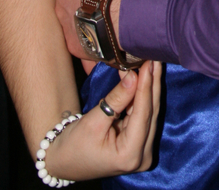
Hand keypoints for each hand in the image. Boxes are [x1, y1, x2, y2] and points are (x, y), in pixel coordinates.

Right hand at [44, 60, 161, 180]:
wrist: (63, 161)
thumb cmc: (73, 146)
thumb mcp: (93, 121)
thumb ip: (116, 99)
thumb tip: (134, 75)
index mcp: (129, 155)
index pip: (143, 114)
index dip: (146, 86)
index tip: (150, 63)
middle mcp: (142, 156)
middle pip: (151, 113)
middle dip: (152, 83)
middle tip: (155, 57)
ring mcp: (143, 151)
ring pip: (150, 112)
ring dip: (150, 87)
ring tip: (152, 63)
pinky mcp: (140, 144)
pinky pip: (144, 115)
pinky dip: (143, 96)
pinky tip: (145, 77)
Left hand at [54, 0, 136, 67]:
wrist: (121, 10)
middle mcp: (60, 6)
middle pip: (66, 1)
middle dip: (78, 0)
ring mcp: (68, 28)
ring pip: (74, 24)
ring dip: (84, 21)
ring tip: (103, 20)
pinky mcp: (78, 47)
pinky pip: (83, 47)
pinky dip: (91, 46)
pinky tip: (103, 43)